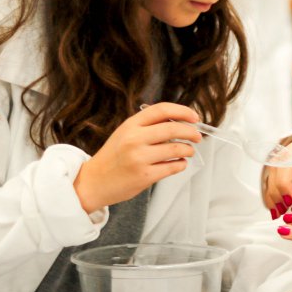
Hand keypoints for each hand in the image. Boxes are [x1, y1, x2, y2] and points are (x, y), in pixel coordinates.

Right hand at [73, 102, 202, 212]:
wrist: (93, 181)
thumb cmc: (113, 157)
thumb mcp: (125, 133)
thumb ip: (147, 126)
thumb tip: (180, 122)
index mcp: (131, 125)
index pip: (162, 110)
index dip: (182, 111)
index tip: (194, 117)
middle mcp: (134, 139)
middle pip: (173, 129)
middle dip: (191, 132)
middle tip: (197, 136)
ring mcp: (139, 158)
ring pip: (176, 149)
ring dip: (188, 149)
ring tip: (188, 151)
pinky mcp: (144, 176)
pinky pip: (172, 167)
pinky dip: (181, 164)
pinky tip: (180, 163)